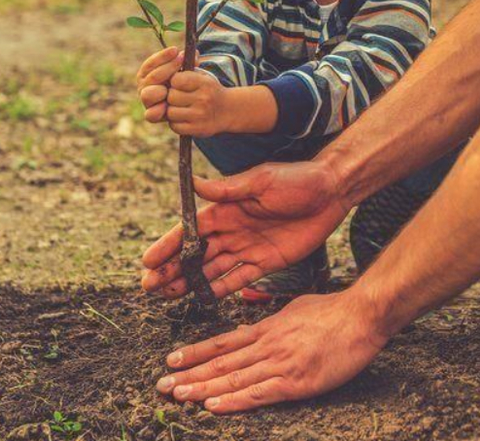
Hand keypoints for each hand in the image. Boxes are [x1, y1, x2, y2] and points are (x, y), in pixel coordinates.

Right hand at [136, 47, 182, 123]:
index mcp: (147, 74)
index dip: (162, 56)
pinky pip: (150, 115)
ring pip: (147, 95)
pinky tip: (165, 106)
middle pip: (152, 77)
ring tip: (170, 87)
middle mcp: (144, 87)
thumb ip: (187, 63)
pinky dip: (157, 110)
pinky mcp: (152, 115)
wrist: (185, 104)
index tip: (175, 50)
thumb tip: (195, 54)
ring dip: (159, 90)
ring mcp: (147, 101)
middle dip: (167, 68)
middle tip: (181, 61)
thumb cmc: (182, 83)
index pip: (151, 63)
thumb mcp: (184, 71)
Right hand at [141, 160, 348, 298]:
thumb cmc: (297, 180)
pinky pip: (238, 279)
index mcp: (227, 208)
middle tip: (149, 287)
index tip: (148, 262)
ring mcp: (248, 247)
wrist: (332, 192)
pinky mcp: (266, 262)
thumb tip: (193, 183)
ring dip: (189, 281)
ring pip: (212, 269)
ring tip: (166, 295)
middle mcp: (232, 229)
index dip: (168, 246)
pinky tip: (201, 299)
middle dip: (172, 269)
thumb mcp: (261, 180)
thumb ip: (228, 189)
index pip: (190, 230)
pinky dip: (219, 289)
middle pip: (196, 254)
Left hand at [156, 290, 388, 412]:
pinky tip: (213, 406)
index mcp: (267, 328)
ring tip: (177, 395)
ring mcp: (280, 363)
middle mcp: (267, 345)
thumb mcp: (294, 308)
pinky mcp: (295, 381)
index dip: (195, 352)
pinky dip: (233, 401)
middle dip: (189, 374)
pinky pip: (258, 394)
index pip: (223, 343)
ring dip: (202, 389)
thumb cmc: (334, 312)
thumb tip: (254, 328)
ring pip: (233, 379)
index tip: (171, 360)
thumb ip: (272, 321)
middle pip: (221, 363)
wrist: (361, 316)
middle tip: (161, 385)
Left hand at [165, 68, 229, 136]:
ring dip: (172, 110)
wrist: (227, 110)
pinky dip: (176, 123)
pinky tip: (184, 118)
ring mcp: (200, 115)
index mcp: (204, 83)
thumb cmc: (208, 90)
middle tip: (179, 97)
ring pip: (170, 112)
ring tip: (180, 108)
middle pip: (171, 97)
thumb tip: (169, 62)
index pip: (176, 80)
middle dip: (172, 97)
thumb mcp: (203, 76)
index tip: (178, 84)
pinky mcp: (197, 129)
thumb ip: (186, 69)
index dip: (174, 82)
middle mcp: (203, 99)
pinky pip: (174, 126)